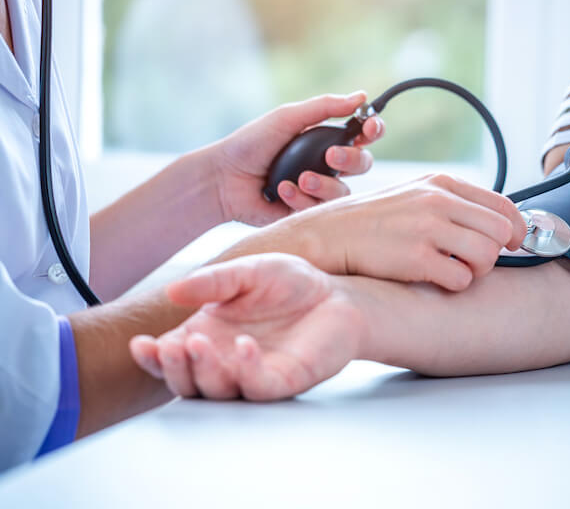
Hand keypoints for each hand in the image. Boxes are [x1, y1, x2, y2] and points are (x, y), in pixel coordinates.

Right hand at [129, 254, 361, 400]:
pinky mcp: (283, 381)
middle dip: (172, 369)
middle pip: (187, 382)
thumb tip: (172, 290)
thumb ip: (212, 282)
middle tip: (171, 347)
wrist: (336, 294)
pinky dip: (246, 370)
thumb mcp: (248, 272)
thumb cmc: (290, 284)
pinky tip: (244, 346)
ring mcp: (253, 374)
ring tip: (198, 344)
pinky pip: (258, 386)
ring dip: (203, 371)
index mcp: (208, 336)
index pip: (170, 356)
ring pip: (217, 390)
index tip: (140, 344)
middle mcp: (225, 360)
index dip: (152, 357)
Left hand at [207, 92, 384, 225]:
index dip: (373, 129)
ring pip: (345, 191)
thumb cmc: (252, 144)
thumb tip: (361, 96)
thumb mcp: (288, 118)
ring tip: (299, 179)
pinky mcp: (309, 212)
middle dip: (351, 160)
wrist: (225, 179)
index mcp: (327, 139)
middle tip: (331, 157)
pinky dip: (302, 199)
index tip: (369, 127)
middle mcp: (328, 165)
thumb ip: (325, 107)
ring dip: (323, 184)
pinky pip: (323, 210)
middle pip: (363, 164)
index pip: (363, 134)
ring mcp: (320, 190)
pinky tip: (282, 191)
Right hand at [224, 174, 527, 290]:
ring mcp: (427, 227)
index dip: (517, 229)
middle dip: (495, 253)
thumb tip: (501, 226)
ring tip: (450, 270)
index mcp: (441, 183)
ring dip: (475, 271)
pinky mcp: (416, 257)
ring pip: (487, 256)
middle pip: (502, 231)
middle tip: (472, 262)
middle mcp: (438, 200)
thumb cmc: (372, 223)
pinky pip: (462, 279)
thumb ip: (453, 206)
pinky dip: (454, 285)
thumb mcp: (413, 198)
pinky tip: (432, 279)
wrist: (326, 236)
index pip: (504, 205)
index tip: (512, 245)